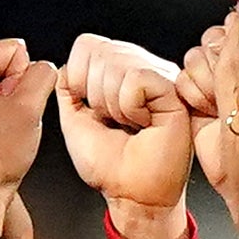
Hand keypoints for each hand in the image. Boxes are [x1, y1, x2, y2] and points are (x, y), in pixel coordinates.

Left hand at [0, 39, 54, 220]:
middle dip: (17, 87)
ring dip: (13, 100)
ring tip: (3, 124)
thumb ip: (43, 73)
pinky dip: (5, 110)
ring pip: (5, 80)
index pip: (14, 48)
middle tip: (8, 116)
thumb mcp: (30, 106)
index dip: (24, 76)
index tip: (12, 104)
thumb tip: (44, 67)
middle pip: (8, 62)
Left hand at [50, 32, 202, 234]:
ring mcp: (160, 75)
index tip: (93, 111)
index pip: (87, 45)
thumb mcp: (75, 123)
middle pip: (100, 52)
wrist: (131, 193)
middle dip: (95, 95)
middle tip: (114, 121)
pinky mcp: (173, 87)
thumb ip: (67, 92)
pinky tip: (144, 122)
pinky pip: (134, 80)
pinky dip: (129, 107)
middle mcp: (142, 68)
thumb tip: (65, 67)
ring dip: (113, 104)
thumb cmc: (110, 166)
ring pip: (116, 65)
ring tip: (130, 124)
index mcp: (119, 73)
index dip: (79, 78)